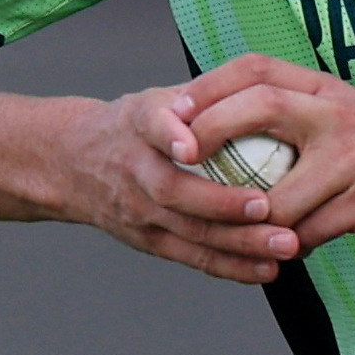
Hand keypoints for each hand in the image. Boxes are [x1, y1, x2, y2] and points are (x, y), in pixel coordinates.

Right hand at [52, 83, 302, 283]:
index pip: (152, 125)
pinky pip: (192, 256)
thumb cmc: (131, 128)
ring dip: (239, 241)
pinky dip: (231, 266)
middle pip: (173, 190)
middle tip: (266, 207)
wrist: (71, 164)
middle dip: (222, 203)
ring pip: (188, 230)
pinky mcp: (148, 239)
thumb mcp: (155, 98)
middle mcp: (134, 168)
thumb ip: (198, 98)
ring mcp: (138, 209)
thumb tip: (262, 85)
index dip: (171, 134)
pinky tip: (266, 269)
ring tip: (283, 244)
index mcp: (139, 123)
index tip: (191, 147)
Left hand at [175, 54, 354, 254]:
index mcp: (327, 89)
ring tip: (249, 230)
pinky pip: (307, 231)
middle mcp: (339, 113)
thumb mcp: (346, 114)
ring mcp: (354, 156)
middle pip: (259, 106)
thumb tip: (223, 124)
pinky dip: (291, 245)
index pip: (257, 68)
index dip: (208, 85)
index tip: (171, 110)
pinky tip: (293, 250)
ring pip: (277, 191)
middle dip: (210, 132)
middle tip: (180, 162)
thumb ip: (296, 113)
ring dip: (254, 218)